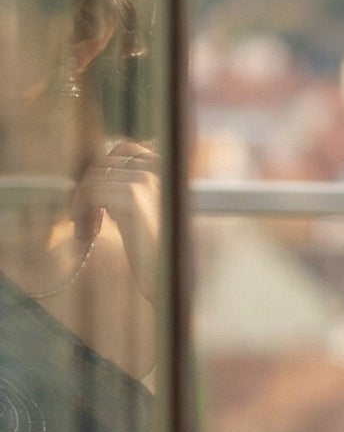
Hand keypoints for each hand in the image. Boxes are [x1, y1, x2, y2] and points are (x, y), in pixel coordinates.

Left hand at [75, 142, 159, 297]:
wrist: (175, 282)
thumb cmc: (164, 255)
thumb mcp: (152, 213)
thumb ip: (134, 190)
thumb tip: (100, 175)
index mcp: (170, 168)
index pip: (125, 149)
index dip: (105, 173)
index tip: (96, 202)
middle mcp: (162, 166)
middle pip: (105, 161)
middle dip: (91, 187)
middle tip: (86, 218)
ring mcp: (147, 177)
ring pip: (94, 178)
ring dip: (83, 204)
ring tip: (86, 231)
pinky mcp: (131, 194)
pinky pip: (89, 192)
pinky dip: (80, 212)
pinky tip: (85, 235)